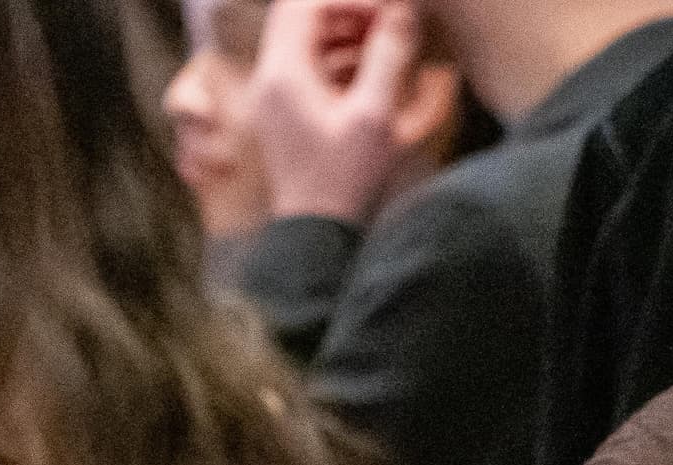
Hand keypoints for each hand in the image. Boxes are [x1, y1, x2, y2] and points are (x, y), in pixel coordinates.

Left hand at [249, 0, 462, 226]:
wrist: (316, 234)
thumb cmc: (344, 180)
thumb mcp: (375, 116)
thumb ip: (388, 57)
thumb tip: (402, 12)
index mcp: (283, 72)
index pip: (306, 4)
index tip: (386, 10)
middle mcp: (270, 78)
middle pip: (300, 18)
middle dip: (346, 13)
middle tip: (386, 23)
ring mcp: (274, 97)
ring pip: (304, 42)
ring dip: (343, 36)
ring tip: (384, 46)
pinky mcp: (284, 114)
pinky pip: (306, 70)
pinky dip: (336, 62)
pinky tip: (370, 76)